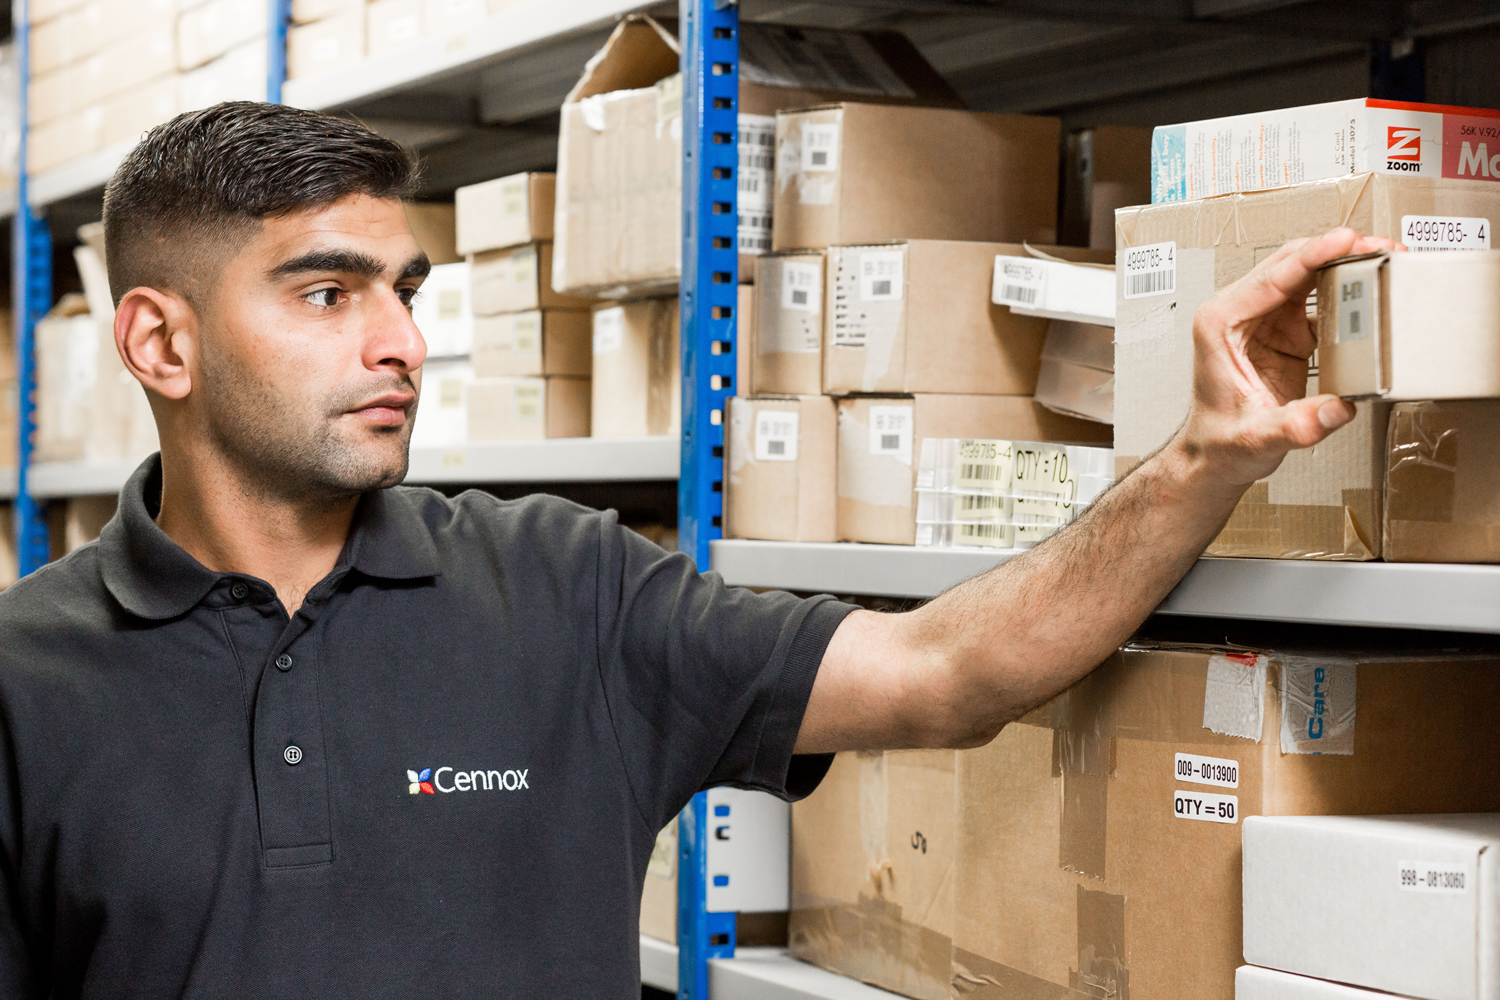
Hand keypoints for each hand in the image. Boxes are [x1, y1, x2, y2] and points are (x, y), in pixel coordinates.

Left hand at [1173, 227, 1400, 492]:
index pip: (1271, 276)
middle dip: (1337, 250)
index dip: (1313, 255)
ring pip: (1307, 275)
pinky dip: (1347, 292)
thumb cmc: (1222, 441)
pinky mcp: (1284, 331)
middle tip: (1380, 247)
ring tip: (1384, 261)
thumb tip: (1336, 410)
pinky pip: (1319, 300)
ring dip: (1345, 265)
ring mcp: (1263, 319)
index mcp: (1220, 323)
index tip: (1346, 239)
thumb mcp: (1256, 439)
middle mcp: (1239, 313)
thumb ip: (1295, 426)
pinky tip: (1372, 291)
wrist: (1217, 455)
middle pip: (1292, 264)